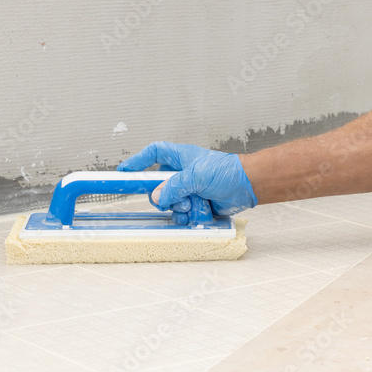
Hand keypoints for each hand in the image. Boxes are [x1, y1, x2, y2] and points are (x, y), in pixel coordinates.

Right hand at [117, 142, 257, 217]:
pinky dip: (185, 217)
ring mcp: (189, 189)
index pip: (153, 154)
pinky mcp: (196, 203)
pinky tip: (193, 215)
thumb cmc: (227, 171)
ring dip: (177, 207)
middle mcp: (182, 173)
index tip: (124, 171)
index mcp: (180, 158)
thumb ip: (174, 186)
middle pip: (157, 186)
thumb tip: (157, 198)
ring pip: (169, 203)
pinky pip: (181, 214)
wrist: (247, 186)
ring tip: (191, 205)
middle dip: (162, 196)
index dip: (138, 161)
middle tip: (169, 199)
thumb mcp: (196, 176)